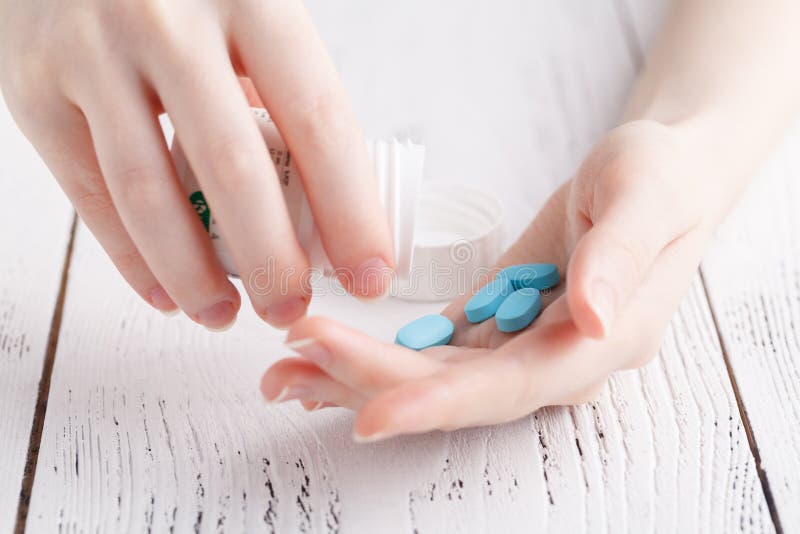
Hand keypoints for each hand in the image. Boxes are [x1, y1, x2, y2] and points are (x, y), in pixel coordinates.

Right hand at [0, 0, 392, 329]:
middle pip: (234, 170)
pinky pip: (91, 195)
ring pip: (151, 194)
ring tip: (225, 315)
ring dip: (195, 275)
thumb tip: (321, 202)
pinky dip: (133, 259)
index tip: (369, 274)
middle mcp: (169, 22)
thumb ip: (278, 92)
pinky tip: (167, 292)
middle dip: (272, 261)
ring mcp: (93, 53)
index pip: (318, 122)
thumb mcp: (246, 11)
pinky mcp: (35, 89)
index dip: (351, 212)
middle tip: (290, 308)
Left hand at [260, 120, 725, 440]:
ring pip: (433, 378)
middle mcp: (554, 360)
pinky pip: (432, 352)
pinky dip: (378, 355)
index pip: (511, 388)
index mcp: (598, 342)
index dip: (438, 405)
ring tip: (285, 370)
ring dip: (359, 375)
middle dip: (372, 380)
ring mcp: (522, 346)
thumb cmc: (660, 179)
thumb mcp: (647, 197)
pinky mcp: (495, 324)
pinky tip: (327, 354)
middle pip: (454, 390)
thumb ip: (620, 256)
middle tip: (292, 363)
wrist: (654, 179)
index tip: (369, 417)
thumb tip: (592, 317)